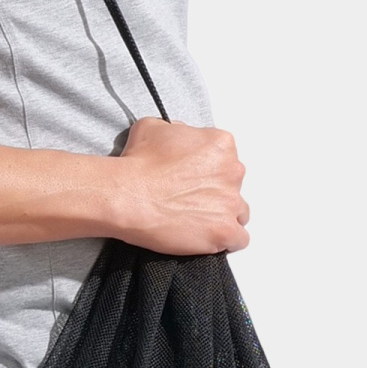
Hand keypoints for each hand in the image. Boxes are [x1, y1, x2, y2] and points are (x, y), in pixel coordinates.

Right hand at [110, 117, 249, 254]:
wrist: (127, 196)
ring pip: (239, 212)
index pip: (226, 158)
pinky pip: (239, 239)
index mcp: (220, 144)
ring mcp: (230, 203)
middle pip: (234, 185)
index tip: (194, 178)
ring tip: (197, 221)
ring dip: (222, 216)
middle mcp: (232, 171)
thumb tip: (178, 137)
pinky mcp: (224, 231)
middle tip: (190, 199)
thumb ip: (176, 131)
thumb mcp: (153, 127)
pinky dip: (226, 240)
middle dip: (216, 193)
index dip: (208, 170)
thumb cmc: (138, 166)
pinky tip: (207, 237)